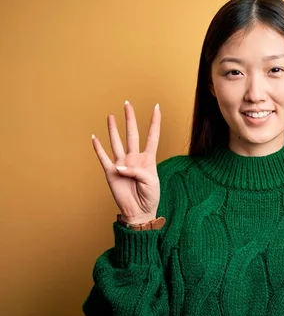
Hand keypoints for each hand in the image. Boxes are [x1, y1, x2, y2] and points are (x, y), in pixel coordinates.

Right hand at [92, 101, 161, 223]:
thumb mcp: (150, 182)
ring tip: (111, 116)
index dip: (155, 122)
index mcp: (148, 159)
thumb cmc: (149, 196)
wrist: (139, 211)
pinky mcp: (111, 173)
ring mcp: (122, 164)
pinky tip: (94, 138)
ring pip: (117, 142)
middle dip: (130, 119)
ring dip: (113, 129)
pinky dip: (98, 148)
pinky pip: (103, 158)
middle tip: (127, 104)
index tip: (156, 107)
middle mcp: (134, 158)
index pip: (152, 136)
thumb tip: (119, 167)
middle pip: (132, 134)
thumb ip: (137, 171)